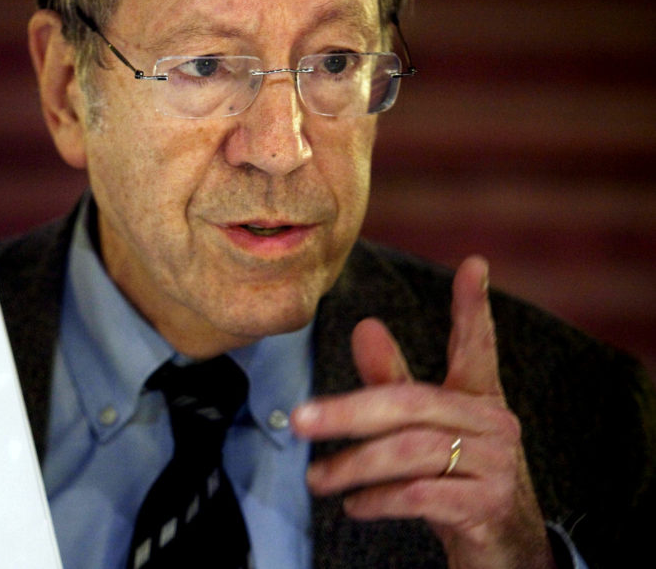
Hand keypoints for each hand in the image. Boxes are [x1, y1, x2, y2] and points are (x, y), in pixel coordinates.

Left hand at [291, 256, 555, 568]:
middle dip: (348, 411)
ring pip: (410, 452)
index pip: (477, 347)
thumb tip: (366, 326)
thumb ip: (392, 384)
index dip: (474, 308)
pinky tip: (354, 505)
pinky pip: (421, 495)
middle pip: (410, 404)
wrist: (503, 550)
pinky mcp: (487, 506)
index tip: (473, 263)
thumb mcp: (422, 432)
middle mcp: (493, 425)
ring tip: (316, 480)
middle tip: (300, 420)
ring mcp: (496, 466)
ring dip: (353, 465)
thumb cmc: (455, 480)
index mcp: (479, 400)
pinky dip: (380, 499)